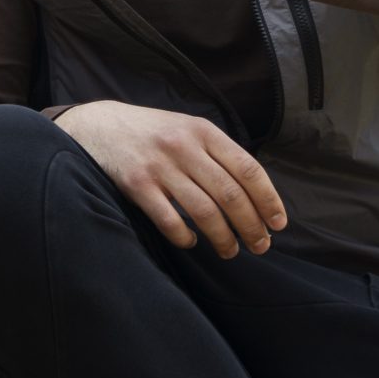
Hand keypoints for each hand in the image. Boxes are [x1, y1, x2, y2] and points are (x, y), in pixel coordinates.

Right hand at [54, 100, 287, 257]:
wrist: (99, 126)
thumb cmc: (152, 132)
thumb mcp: (188, 128)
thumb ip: (217, 153)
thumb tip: (255, 194)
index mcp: (203, 131)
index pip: (248, 169)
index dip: (268, 200)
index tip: (278, 224)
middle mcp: (184, 147)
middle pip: (230, 195)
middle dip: (251, 226)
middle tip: (260, 246)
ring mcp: (160, 166)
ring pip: (204, 212)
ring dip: (223, 238)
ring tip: (230, 251)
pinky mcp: (136, 185)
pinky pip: (169, 220)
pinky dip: (185, 237)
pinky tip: (191, 243)